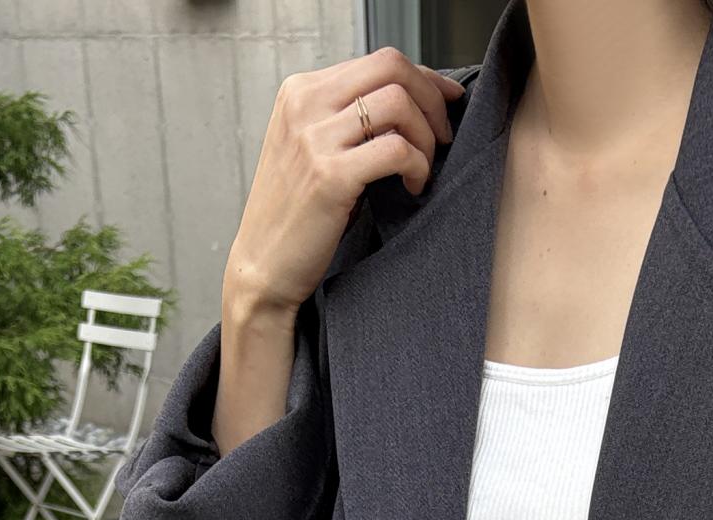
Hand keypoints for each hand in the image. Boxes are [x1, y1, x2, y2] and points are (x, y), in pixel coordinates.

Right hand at [223, 50, 467, 321]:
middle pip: (392, 68)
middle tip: (443, 138)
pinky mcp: (330, 175)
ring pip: (398, 103)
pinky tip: (413, 187)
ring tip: (422, 168)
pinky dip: (418, 166)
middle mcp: (305, 103)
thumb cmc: (297, 213)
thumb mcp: (313, 149)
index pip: (380, 61)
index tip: (448, 102)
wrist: (264, 265)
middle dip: (432, 100)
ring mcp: (314, 137)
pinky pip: (396, 149)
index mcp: (302, 91)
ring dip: (426, 136)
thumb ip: (347, 119)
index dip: (425, 80)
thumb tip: (409, 103)